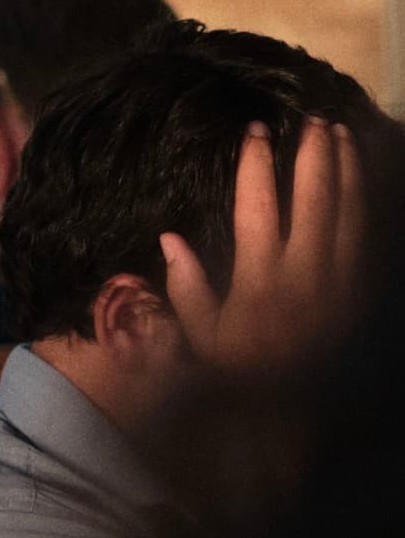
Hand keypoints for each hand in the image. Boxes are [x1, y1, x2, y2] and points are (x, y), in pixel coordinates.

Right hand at [160, 119, 364, 370]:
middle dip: (313, 154)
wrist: (293, 419)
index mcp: (260, 281)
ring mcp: (340, 282)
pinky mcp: (359, 291)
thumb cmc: (238, 373)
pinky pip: (367, 236)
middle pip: (314, 199)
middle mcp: (305, 275)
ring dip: (347, 169)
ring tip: (340, 133)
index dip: (257, 164)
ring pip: (349, 212)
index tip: (256, 131)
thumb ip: (187, 288)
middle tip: (309, 119)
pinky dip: (366, 201)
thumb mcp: (200, 338)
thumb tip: (169, 238)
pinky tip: (363, 176)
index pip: (258, 207)